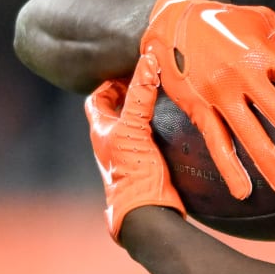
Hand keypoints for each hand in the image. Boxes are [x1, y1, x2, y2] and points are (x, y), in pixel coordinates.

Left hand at [86, 54, 183, 239]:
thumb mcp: (134, 128)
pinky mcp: (148, 165)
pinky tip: (177, 123)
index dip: (110, 83)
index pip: (97, 99)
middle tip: (151, 80)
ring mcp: (130, 155)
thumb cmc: (133, 172)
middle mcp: (112, 142)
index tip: (131, 72)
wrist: (148, 213)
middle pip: (117, 111)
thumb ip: (141, 95)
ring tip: (165, 95)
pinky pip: (152, 139)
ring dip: (146, 110)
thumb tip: (148, 60)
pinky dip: (161, 127)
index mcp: (101, 131)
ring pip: (134, 125)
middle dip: (131, 94)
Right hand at [141, 0, 274, 198]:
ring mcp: (220, 93)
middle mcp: (243, 74)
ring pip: (248, 133)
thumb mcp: (265, 19)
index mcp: (264, 51)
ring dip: (269, 162)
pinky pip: (217, 141)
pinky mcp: (200, 107)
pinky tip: (242, 189)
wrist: (171, 21)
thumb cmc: (224, 20)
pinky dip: (229, 167)